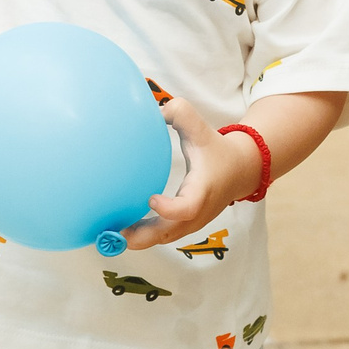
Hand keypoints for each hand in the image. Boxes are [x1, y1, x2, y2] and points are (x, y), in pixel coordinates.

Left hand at [117, 96, 263, 250]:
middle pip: (169, 233)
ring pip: (162, 238)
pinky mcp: (184, 225)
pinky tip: (118, 229)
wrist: (241, 171)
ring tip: (107, 233)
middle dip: (141, 238)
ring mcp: (191, 222)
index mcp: (202, 190)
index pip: (187, 208)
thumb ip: (180, 113)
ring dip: (137, 239)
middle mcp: (197, 212)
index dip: (169, 209)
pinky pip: (162, 235)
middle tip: (112, 233)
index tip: (151, 199)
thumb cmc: (216, 149)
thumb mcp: (201, 128)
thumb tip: (153, 109)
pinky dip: (142, 236)